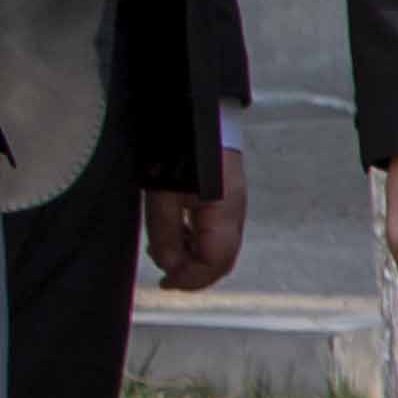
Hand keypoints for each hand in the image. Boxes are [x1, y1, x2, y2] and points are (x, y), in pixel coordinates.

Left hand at [141, 154, 248, 293]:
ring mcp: (234, 208)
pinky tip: (180, 237)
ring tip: (168, 254)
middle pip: (222, 261)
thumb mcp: (163, 194)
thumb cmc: (180, 149)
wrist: (197, 115)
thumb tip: (169, 266)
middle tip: (167, 278)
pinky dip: (199, 244)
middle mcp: (235, 214)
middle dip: (194, 275)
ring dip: (195, 260)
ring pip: (221, 250)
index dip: (190, 279)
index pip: (214, 263)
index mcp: (223, 213)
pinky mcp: (227, 201)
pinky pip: (218, 235)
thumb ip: (166, 234)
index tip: (166, 282)